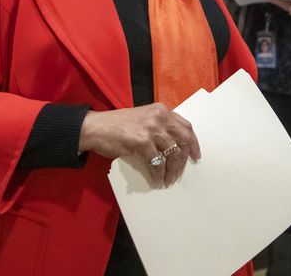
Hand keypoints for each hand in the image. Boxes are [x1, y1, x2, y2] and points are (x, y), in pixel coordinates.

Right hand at [79, 104, 200, 187]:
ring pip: (172, 153)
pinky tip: (157, 180)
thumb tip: (174, 146)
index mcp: (161, 110)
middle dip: (184, 159)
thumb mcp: (142, 118)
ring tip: (168, 180)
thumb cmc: (116, 125)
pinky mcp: (142, 142)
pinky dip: (158, 174)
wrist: (95, 127)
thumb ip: (159, 125)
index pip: (185, 126)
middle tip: (180, 172)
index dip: (193, 142)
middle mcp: (159, 117)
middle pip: (183, 140)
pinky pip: (157, 163)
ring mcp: (151, 129)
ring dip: (172, 170)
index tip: (196, 155)